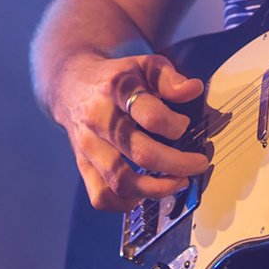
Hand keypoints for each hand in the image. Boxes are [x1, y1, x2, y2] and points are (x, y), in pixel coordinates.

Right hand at [49, 52, 207, 212]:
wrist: (70, 84)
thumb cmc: (116, 78)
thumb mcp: (144, 65)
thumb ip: (169, 78)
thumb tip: (192, 90)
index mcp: (116, 90)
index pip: (151, 115)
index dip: (175, 125)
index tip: (185, 125)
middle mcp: (98, 119)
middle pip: (141, 152)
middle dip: (177, 164)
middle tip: (198, 164)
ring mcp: (88, 145)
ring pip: (121, 181)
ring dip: (156, 189)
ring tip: (178, 182)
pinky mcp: (82, 164)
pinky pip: (101, 196)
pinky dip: (125, 203)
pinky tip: (144, 194)